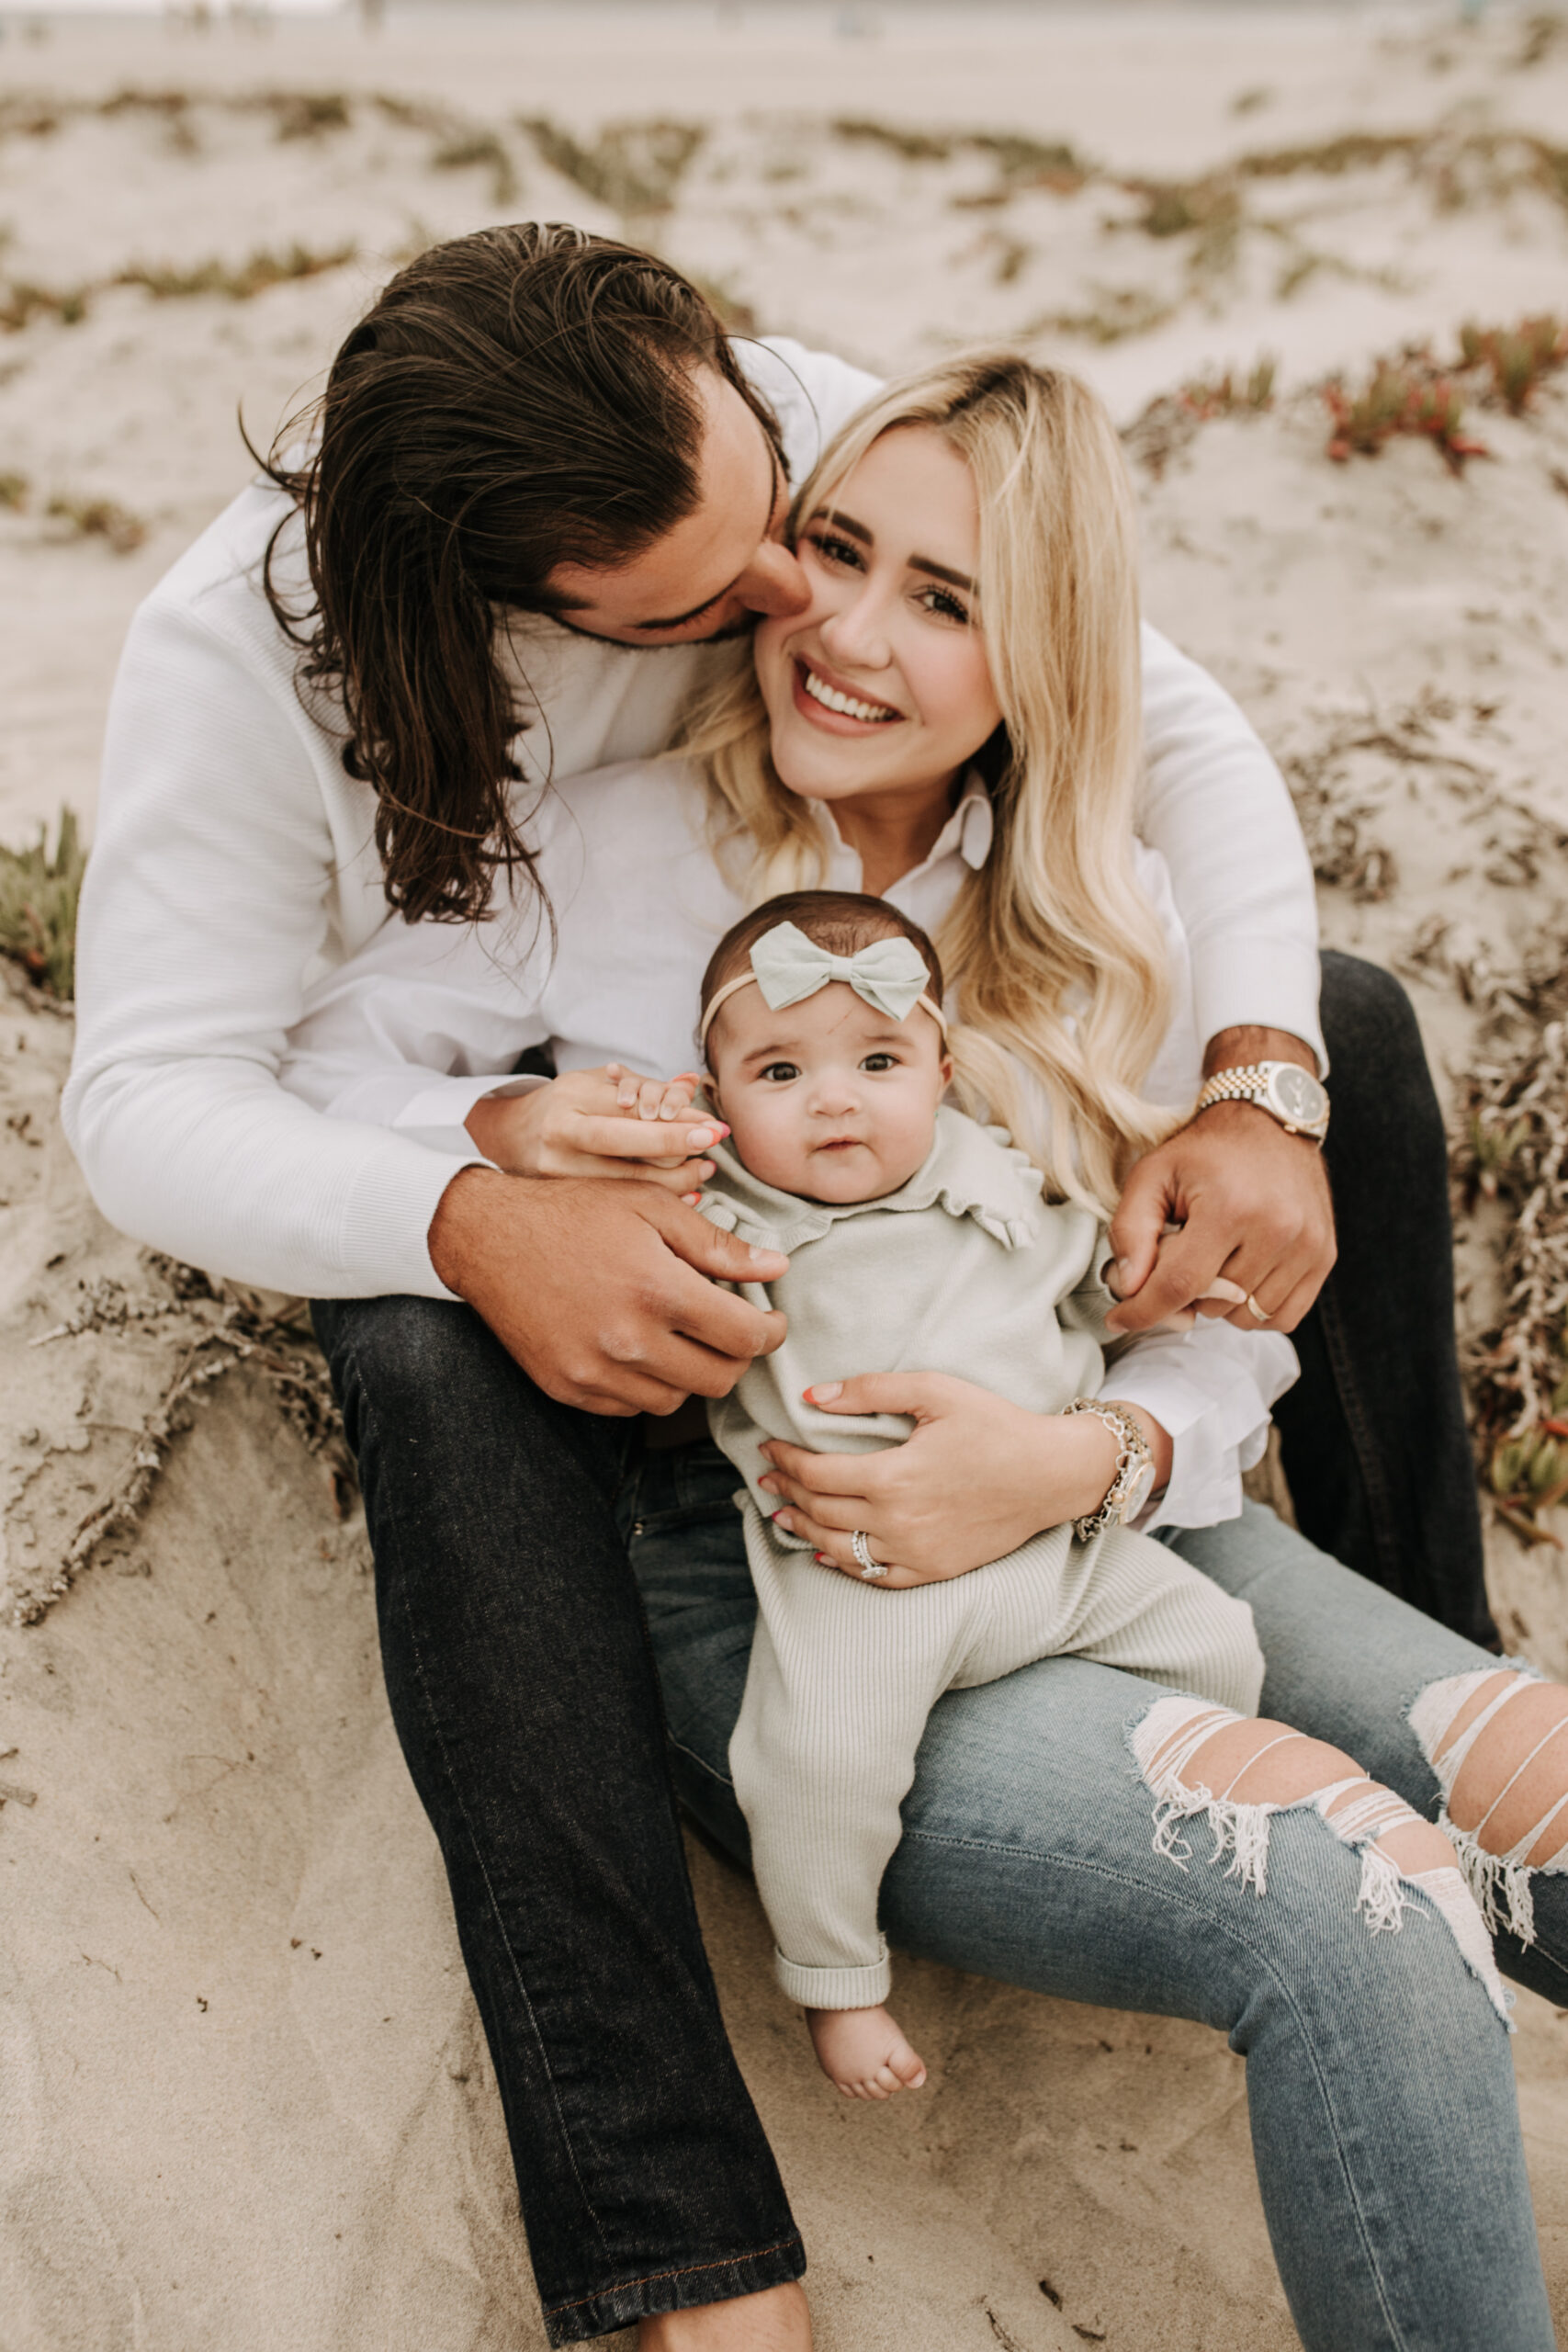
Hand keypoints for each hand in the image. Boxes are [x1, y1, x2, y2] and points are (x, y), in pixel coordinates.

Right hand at [429, 1166, 786, 1415]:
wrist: (487, 1238)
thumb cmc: (574, 1212)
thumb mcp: (651, 1207)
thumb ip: (717, 1245)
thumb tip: (775, 1268)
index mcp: (656, 1289)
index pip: (745, 1338)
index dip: (771, 1332)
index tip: (771, 1322)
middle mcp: (628, 1340)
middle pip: (718, 1379)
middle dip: (737, 1356)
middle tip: (731, 1329)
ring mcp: (594, 1371)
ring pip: (676, 1399)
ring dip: (691, 1372)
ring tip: (681, 1334)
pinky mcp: (569, 1388)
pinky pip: (630, 1407)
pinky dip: (647, 1384)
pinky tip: (641, 1347)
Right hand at [466, 1064, 718, 1195]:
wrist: (507, 1141)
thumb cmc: (563, 1107)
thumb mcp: (597, 1084)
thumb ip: (645, 1085)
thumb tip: (691, 1082)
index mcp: (571, 1097)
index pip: (634, 1107)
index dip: (678, 1119)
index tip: (714, 1128)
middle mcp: (561, 1134)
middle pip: (630, 1144)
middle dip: (680, 1147)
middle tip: (715, 1145)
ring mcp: (557, 1172)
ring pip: (628, 1182)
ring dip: (675, 1180)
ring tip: (702, 1171)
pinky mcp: (560, 1202)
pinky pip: (619, 1205)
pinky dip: (655, 1203)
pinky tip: (683, 1197)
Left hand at [756, 1373, 1168, 1586]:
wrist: (1052, 1474)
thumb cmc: (996, 1426)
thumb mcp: (935, 1391)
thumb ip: (870, 1390)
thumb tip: (813, 1396)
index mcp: (893, 1476)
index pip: (815, 1474)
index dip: (784, 1461)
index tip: (768, 1448)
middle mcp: (898, 1522)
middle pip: (820, 1510)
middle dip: (786, 1492)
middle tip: (767, 1478)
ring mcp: (916, 1552)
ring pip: (839, 1548)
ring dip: (803, 1530)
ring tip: (781, 1514)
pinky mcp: (934, 1570)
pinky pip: (875, 1576)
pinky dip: (843, 1565)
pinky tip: (826, 1552)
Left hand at [1108, 1026, 1334, 1334]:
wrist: (1270, 1120)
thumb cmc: (1206, 1151)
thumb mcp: (1152, 1175)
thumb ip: (1130, 1231)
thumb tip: (1128, 1287)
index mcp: (1230, 1207)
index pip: (1180, 1285)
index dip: (1143, 1311)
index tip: (1120, 1320)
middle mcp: (1277, 1230)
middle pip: (1212, 1304)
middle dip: (1183, 1292)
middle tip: (1180, 1253)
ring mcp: (1307, 1246)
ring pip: (1247, 1317)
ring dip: (1220, 1301)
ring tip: (1215, 1256)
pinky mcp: (1324, 1255)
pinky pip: (1283, 1316)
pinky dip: (1254, 1307)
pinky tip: (1241, 1273)